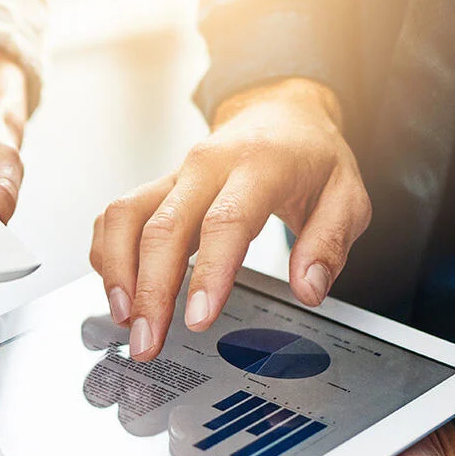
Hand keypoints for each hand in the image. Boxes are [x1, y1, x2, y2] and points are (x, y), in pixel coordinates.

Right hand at [90, 78, 371, 358]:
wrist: (277, 113)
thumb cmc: (309, 159)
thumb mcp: (347, 196)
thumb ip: (330, 244)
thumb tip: (308, 289)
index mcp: (258, 166)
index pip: (225, 222)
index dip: (208, 274)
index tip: (198, 319)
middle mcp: (205, 166)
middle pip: (162, 228)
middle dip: (149, 293)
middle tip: (148, 341)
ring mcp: (172, 176)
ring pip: (125, 218)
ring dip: (117, 274)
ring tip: (125, 320)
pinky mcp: (153, 188)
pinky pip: (114, 218)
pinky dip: (108, 255)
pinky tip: (119, 291)